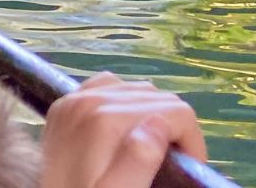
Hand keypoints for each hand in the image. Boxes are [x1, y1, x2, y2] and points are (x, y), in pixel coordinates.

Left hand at [42, 75, 207, 187]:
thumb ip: (139, 162)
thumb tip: (160, 125)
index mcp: (105, 119)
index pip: (175, 110)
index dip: (191, 141)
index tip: (187, 169)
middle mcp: (87, 99)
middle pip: (157, 96)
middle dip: (173, 127)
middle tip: (171, 163)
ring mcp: (72, 99)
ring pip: (135, 88)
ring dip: (151, 114)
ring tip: (149, 149)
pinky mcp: (64, 105)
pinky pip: (106, 87)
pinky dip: (124, 103)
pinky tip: (123, 131)